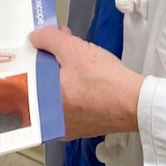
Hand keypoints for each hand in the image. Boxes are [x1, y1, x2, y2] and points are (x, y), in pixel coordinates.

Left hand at [30, 25, 144, 139]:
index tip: (43, 43)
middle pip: (43, 84)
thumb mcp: (73, 49)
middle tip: (61, 44)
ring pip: (57, 93)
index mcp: (44, 104)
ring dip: (63, 72)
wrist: (136, 103)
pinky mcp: (82, 128)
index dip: (36, 56)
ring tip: (77, 52)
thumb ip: (49, 40)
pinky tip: (86, 73)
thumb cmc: (104, 79)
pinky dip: (74, 88)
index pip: (29, 77)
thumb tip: (34, 38)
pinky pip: (71, 104)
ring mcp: (67, 127)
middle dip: (50, 61)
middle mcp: (51, 121)